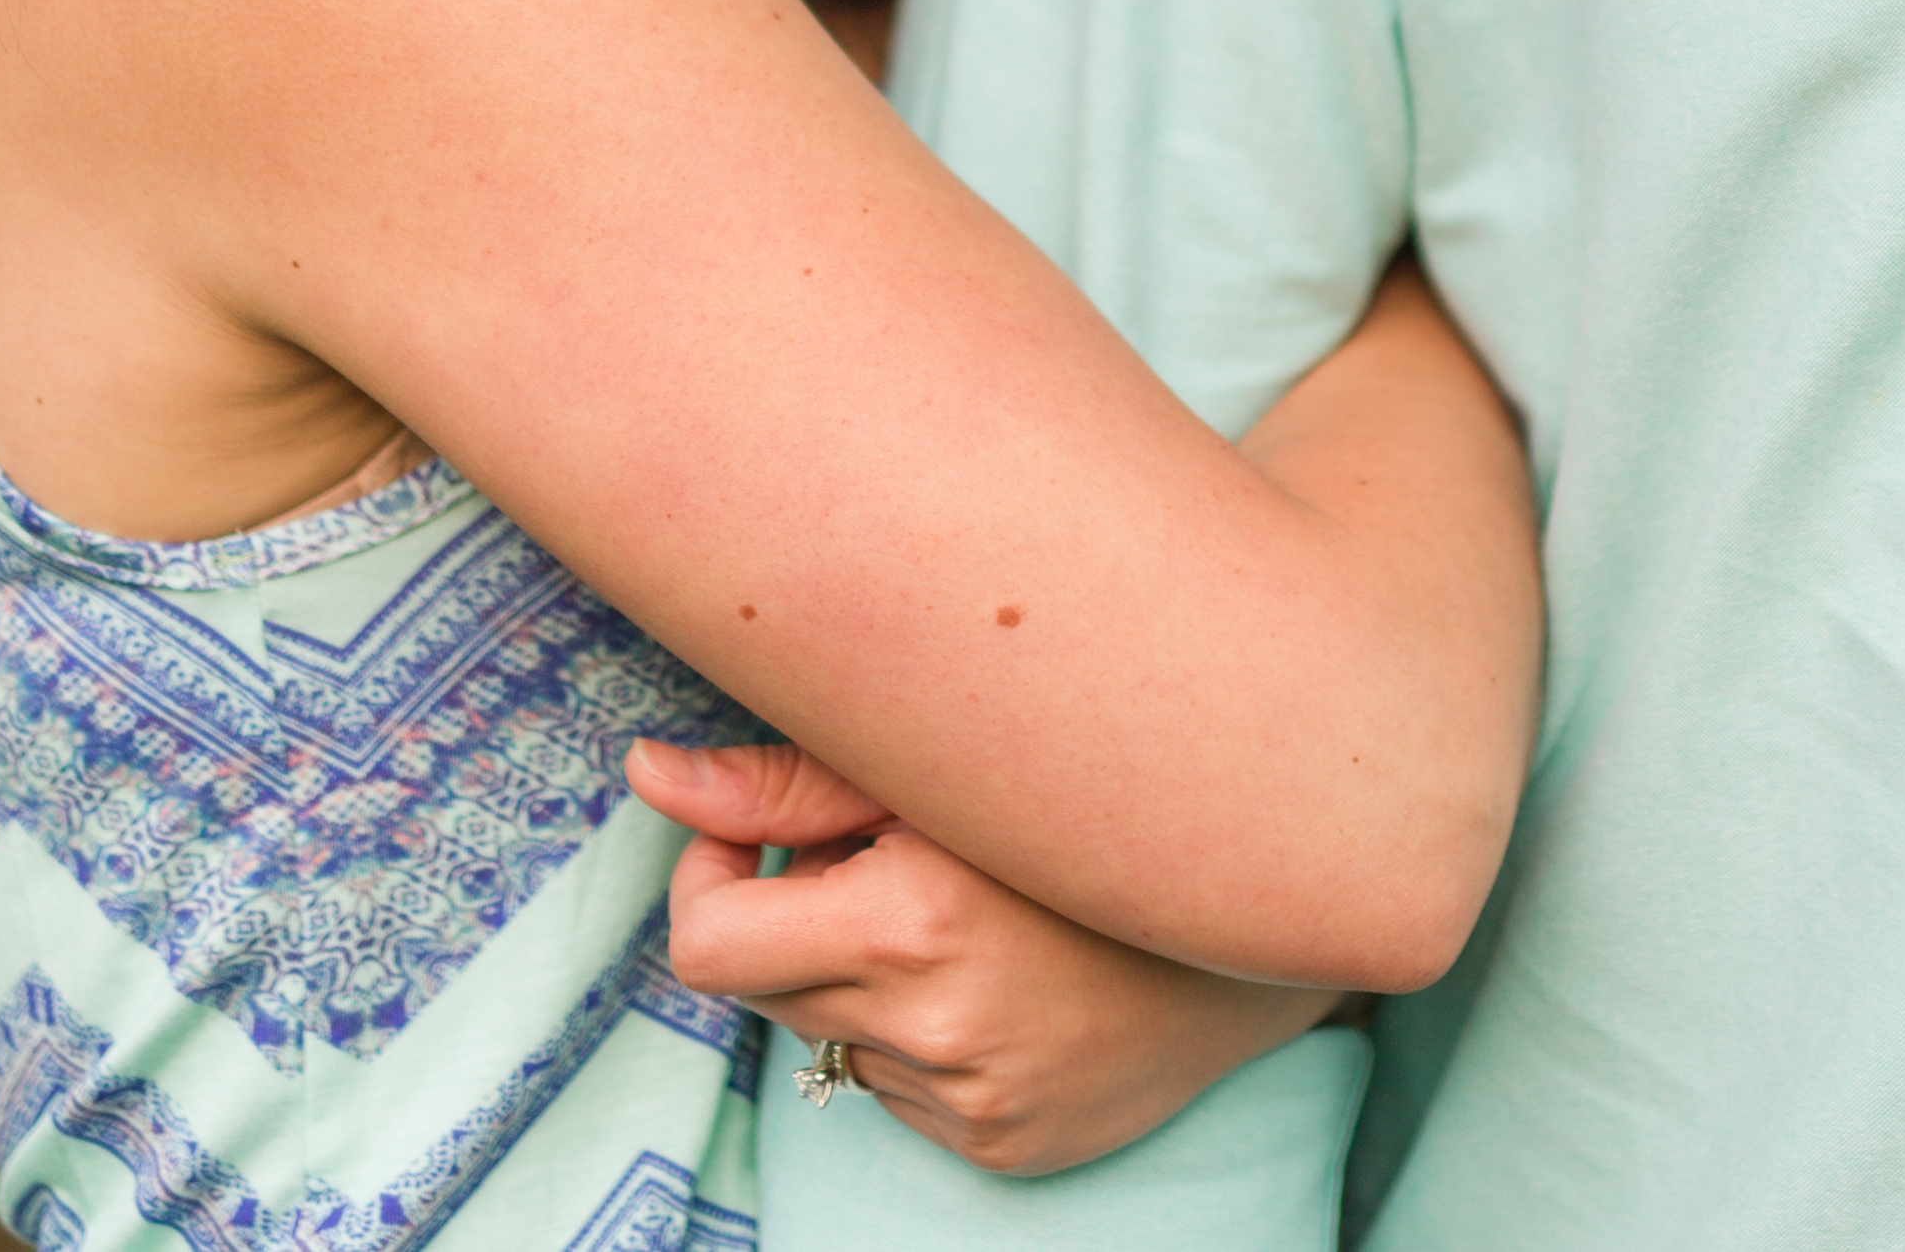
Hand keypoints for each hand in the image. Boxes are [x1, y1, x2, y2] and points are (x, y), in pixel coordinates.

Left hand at [627, 740, 1337, 1174]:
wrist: (1259, 887)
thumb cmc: (1078, 784)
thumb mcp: (932, 758)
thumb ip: (782, 777)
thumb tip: (644, 775)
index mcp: (911, 925)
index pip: (708, 946)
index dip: (709, 879)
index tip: (752, 833)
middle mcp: (940, 1029)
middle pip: (765, 988)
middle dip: (788, 914)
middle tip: (869, 850)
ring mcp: (979, 1101)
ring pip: (836, 1034)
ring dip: (861, 972)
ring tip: (959, 904)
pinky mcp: (1011, 1146)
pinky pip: (906, 1088)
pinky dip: (923, 1028)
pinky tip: (1002, 969)